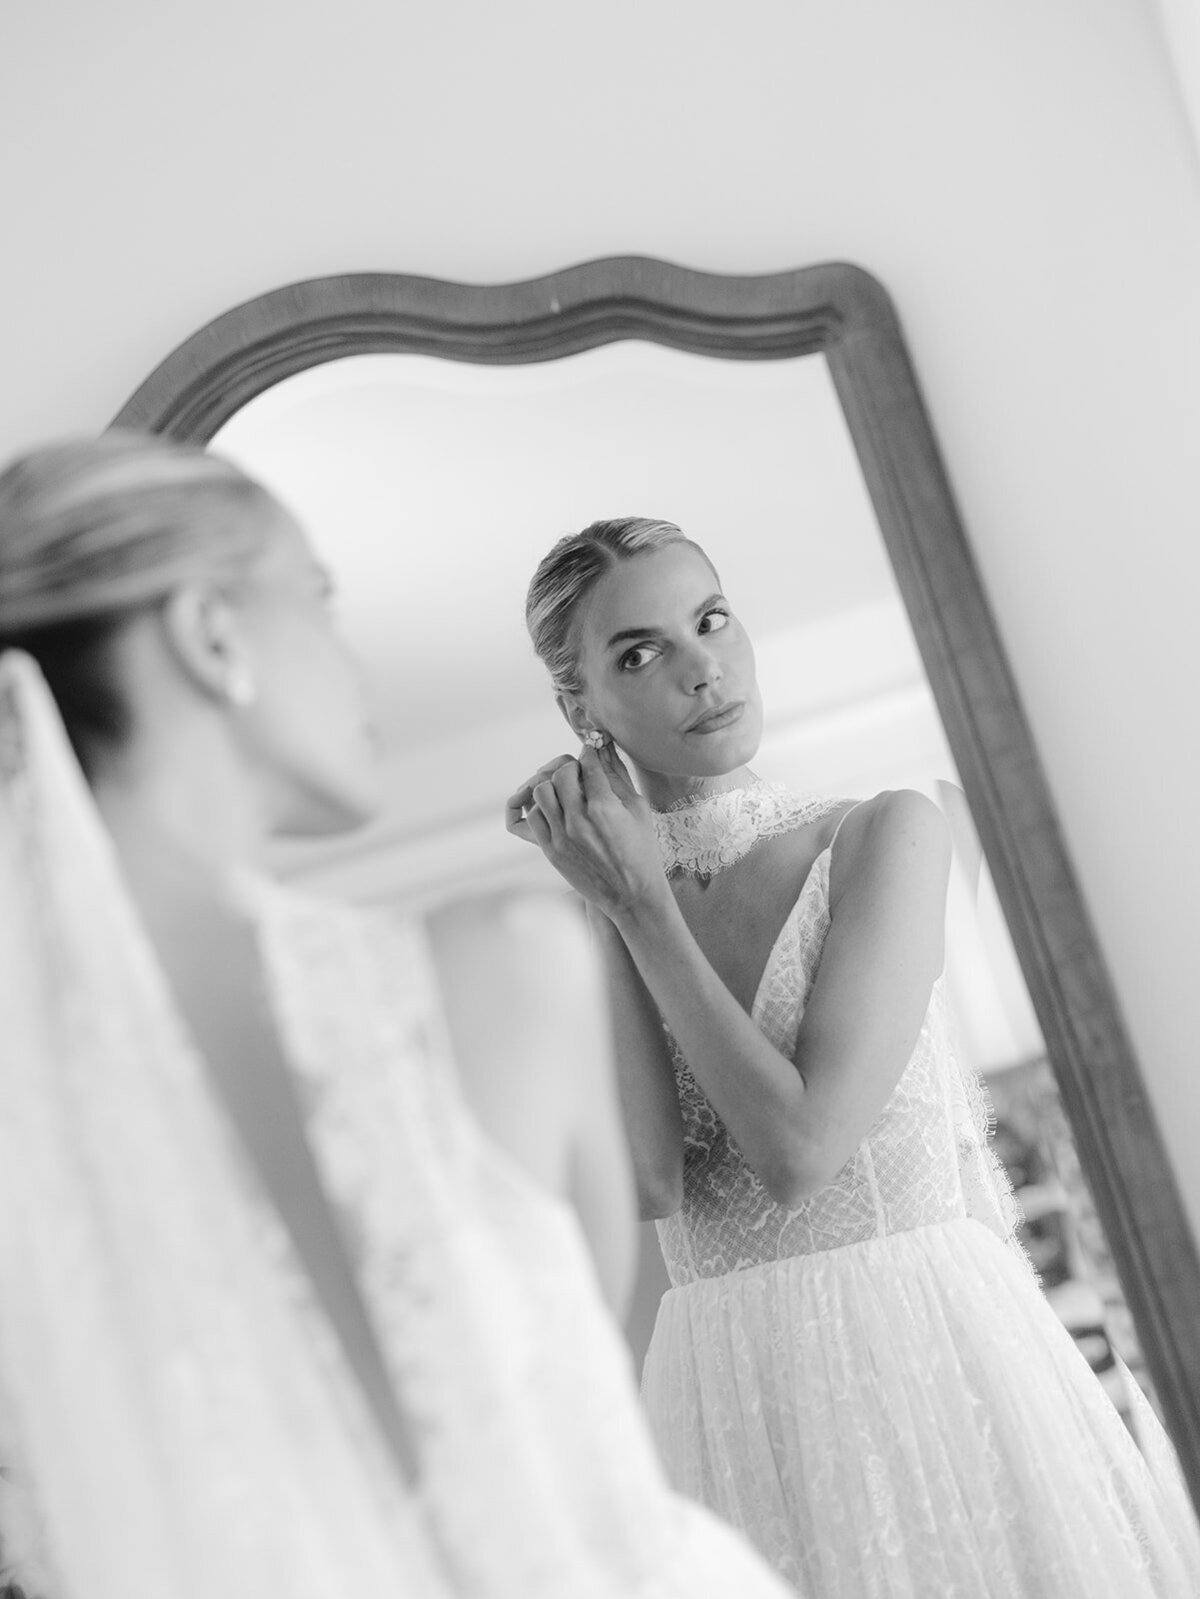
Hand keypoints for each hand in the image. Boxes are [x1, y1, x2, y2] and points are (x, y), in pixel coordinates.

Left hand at [504, 743, 667, 920]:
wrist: (632, 895)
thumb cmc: (641, 850)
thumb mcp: (638, 808)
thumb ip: (617, 775)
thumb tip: (604, 747)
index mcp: (603, 807)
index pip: (587, 763)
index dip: (590, 753)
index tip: (591, 752)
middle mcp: (578, 820)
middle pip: (561, 773)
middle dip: (571, 767)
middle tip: (580, 773)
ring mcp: (560, 836)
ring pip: (541, 791)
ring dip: (553, 785)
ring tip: (566, 790)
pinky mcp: (549, 850)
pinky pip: (533, 816)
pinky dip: (542, 807)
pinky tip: (556, 809)